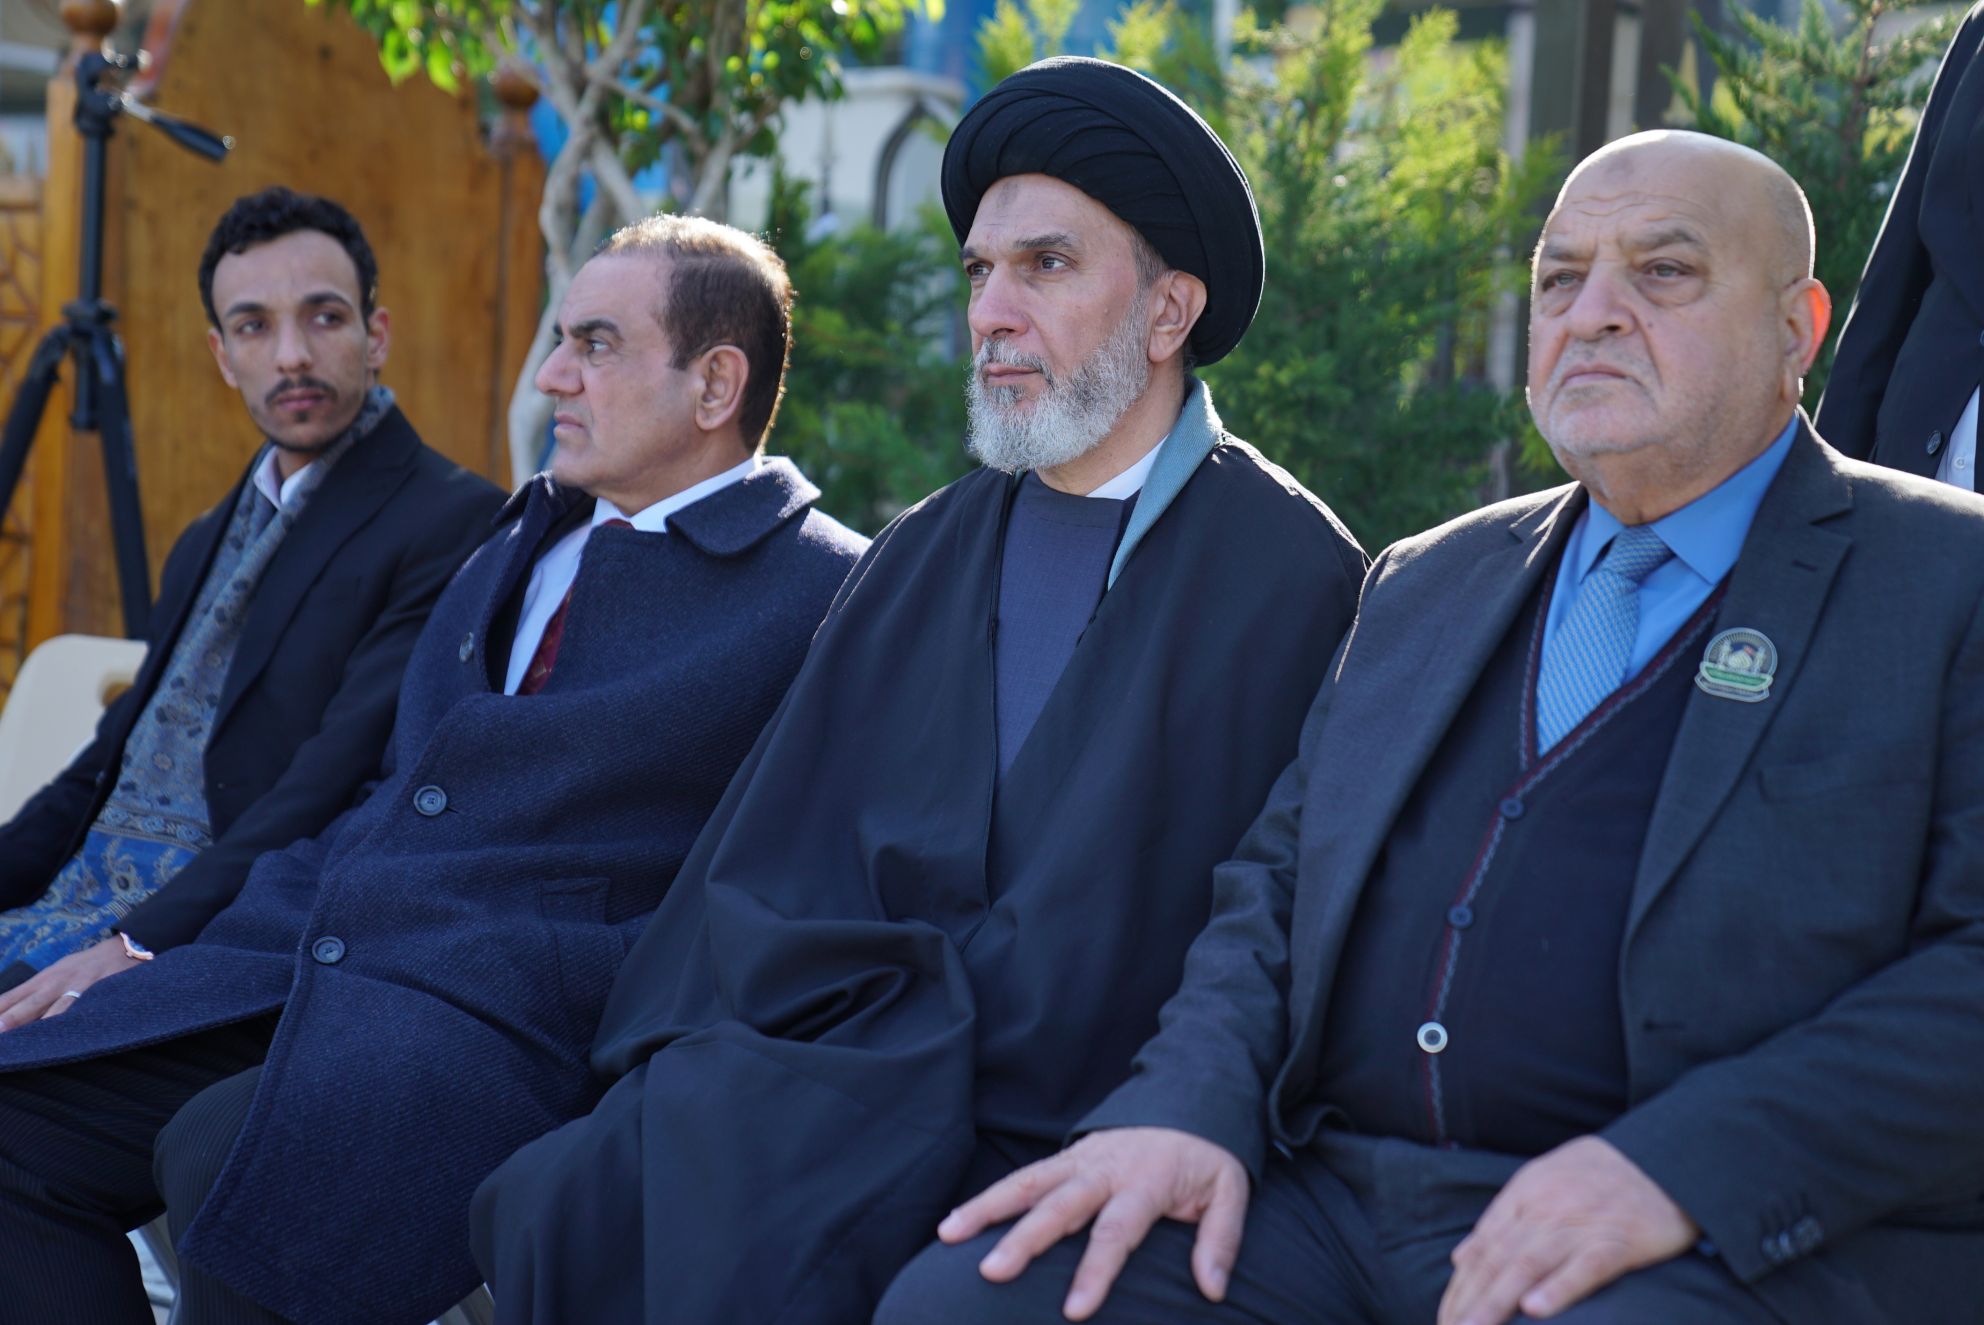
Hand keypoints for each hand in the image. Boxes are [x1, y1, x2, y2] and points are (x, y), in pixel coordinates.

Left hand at [0, 937, 140, 1029]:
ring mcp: (78, 989)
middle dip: (12, 1018)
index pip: (12, 997)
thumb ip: (35, 994)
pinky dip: (74, 1024)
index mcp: (42, 979)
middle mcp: (56, 983)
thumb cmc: (83, 967)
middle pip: (30, 1005)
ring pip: (57, 1011)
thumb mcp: (56, 972)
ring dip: (41, 1028)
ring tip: (27, 1044)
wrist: (121, 950)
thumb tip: (7, 1015)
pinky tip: (67, 1040)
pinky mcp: (98, 994)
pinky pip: (84, 1013)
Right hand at [937, 1127, 1249, 1320]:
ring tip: (949, 1235)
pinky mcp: (1067, 1156)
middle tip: (992, 1272)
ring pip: (1028, 1182)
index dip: (1095, 1271)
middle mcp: (1106, 1166)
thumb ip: (1221, 1240)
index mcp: (1147, 1179)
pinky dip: (989, 1198)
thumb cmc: (1207, 1155)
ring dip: (987, 1208)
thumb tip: (1212, 1290)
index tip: (1072, 1311)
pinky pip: (1023, 1177)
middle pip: (1060, 1205)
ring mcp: (1081, 1158)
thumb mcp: (1230, 1191)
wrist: (1190, 1096)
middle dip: (1024, 1240)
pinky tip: (956, 1223)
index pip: (1117, 1230)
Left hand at [1438, 1135, 1697, 1324]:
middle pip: (1497, 1260)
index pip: (1481, 1248)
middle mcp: (1544, 1208)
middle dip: (1468, 1302)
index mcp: (1524, 1195)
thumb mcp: (1540, 1182)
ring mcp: (1581, 1224)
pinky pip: (1585, 1266)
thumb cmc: (1599, 1175)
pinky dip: (1559, 1287)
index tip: (1445, 1319)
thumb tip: (1460, 1257)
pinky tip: (1536, 1310)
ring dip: (1496, 1302)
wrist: (1664, 1155)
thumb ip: (1501, 1219)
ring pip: (1529, 1265)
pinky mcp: (1619, 1240)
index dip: (1459, 1288)